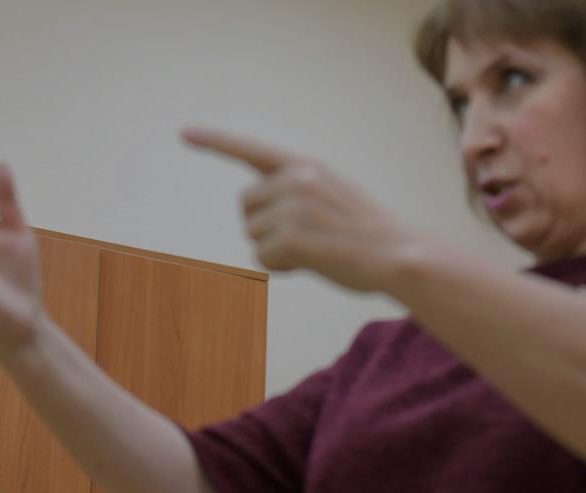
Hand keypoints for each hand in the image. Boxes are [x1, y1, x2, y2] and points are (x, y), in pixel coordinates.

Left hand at [183, 128, 429, 291]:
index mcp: (306, 166)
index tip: (183, 132)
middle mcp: (296, 179)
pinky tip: (312, 262)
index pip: (251, 150)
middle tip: (304, 237)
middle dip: (262, 226)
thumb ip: (295, 195)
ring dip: (274, 250)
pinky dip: (281, 266)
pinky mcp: (291, 235)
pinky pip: (261, 257)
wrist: (402, 255)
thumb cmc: (367, 235)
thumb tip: (254, 220)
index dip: (215, 141)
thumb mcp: (331, 198)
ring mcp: (293, 206)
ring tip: (316, 249)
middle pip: (245, 207)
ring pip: (252, 234)